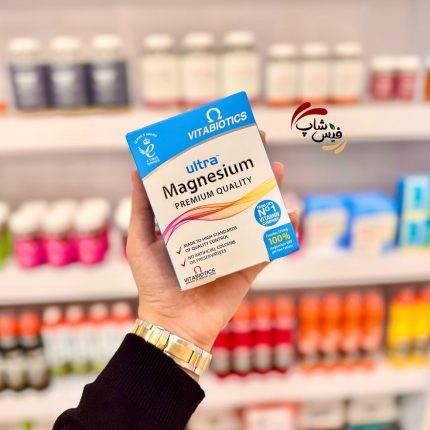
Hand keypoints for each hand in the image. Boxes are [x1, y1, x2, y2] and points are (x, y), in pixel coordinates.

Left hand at [127, 133, 298, 355]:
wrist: (173, 322)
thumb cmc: (153, 281)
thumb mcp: (141, 239)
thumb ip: (141, 208)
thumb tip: (138, 169)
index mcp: (191, 220)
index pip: (206, 184)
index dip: (215, 162)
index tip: (223, 138)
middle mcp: (214, 228)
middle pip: (235, 193)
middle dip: (247, 168)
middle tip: (258, 144)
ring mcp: (233, 246)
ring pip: (255, 214)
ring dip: (268, 192)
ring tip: (276, 170)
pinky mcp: (248, 266)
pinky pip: (269, 246)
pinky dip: (281, 230)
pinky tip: (290, 212)